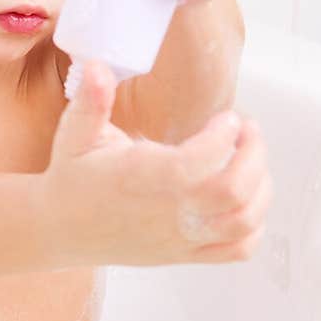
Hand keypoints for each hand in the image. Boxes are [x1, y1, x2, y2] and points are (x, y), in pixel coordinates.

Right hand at [41, 59, 271, 267]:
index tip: (226, 118)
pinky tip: (246, 199)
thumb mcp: (74, 134)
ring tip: (251, 160)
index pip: (197, 162)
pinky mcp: (185, 254)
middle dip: (253, 154)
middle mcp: (165, 211)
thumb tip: (98, 66)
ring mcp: (179, 237)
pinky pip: (237, 250)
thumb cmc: (73, 179)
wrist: (60, 230)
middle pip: (233, 191)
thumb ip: (90, 100)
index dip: (222, 136)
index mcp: (140, 178)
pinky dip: (254, 226)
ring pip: (242, 221)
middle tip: (248, 130)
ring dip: (260, 187)